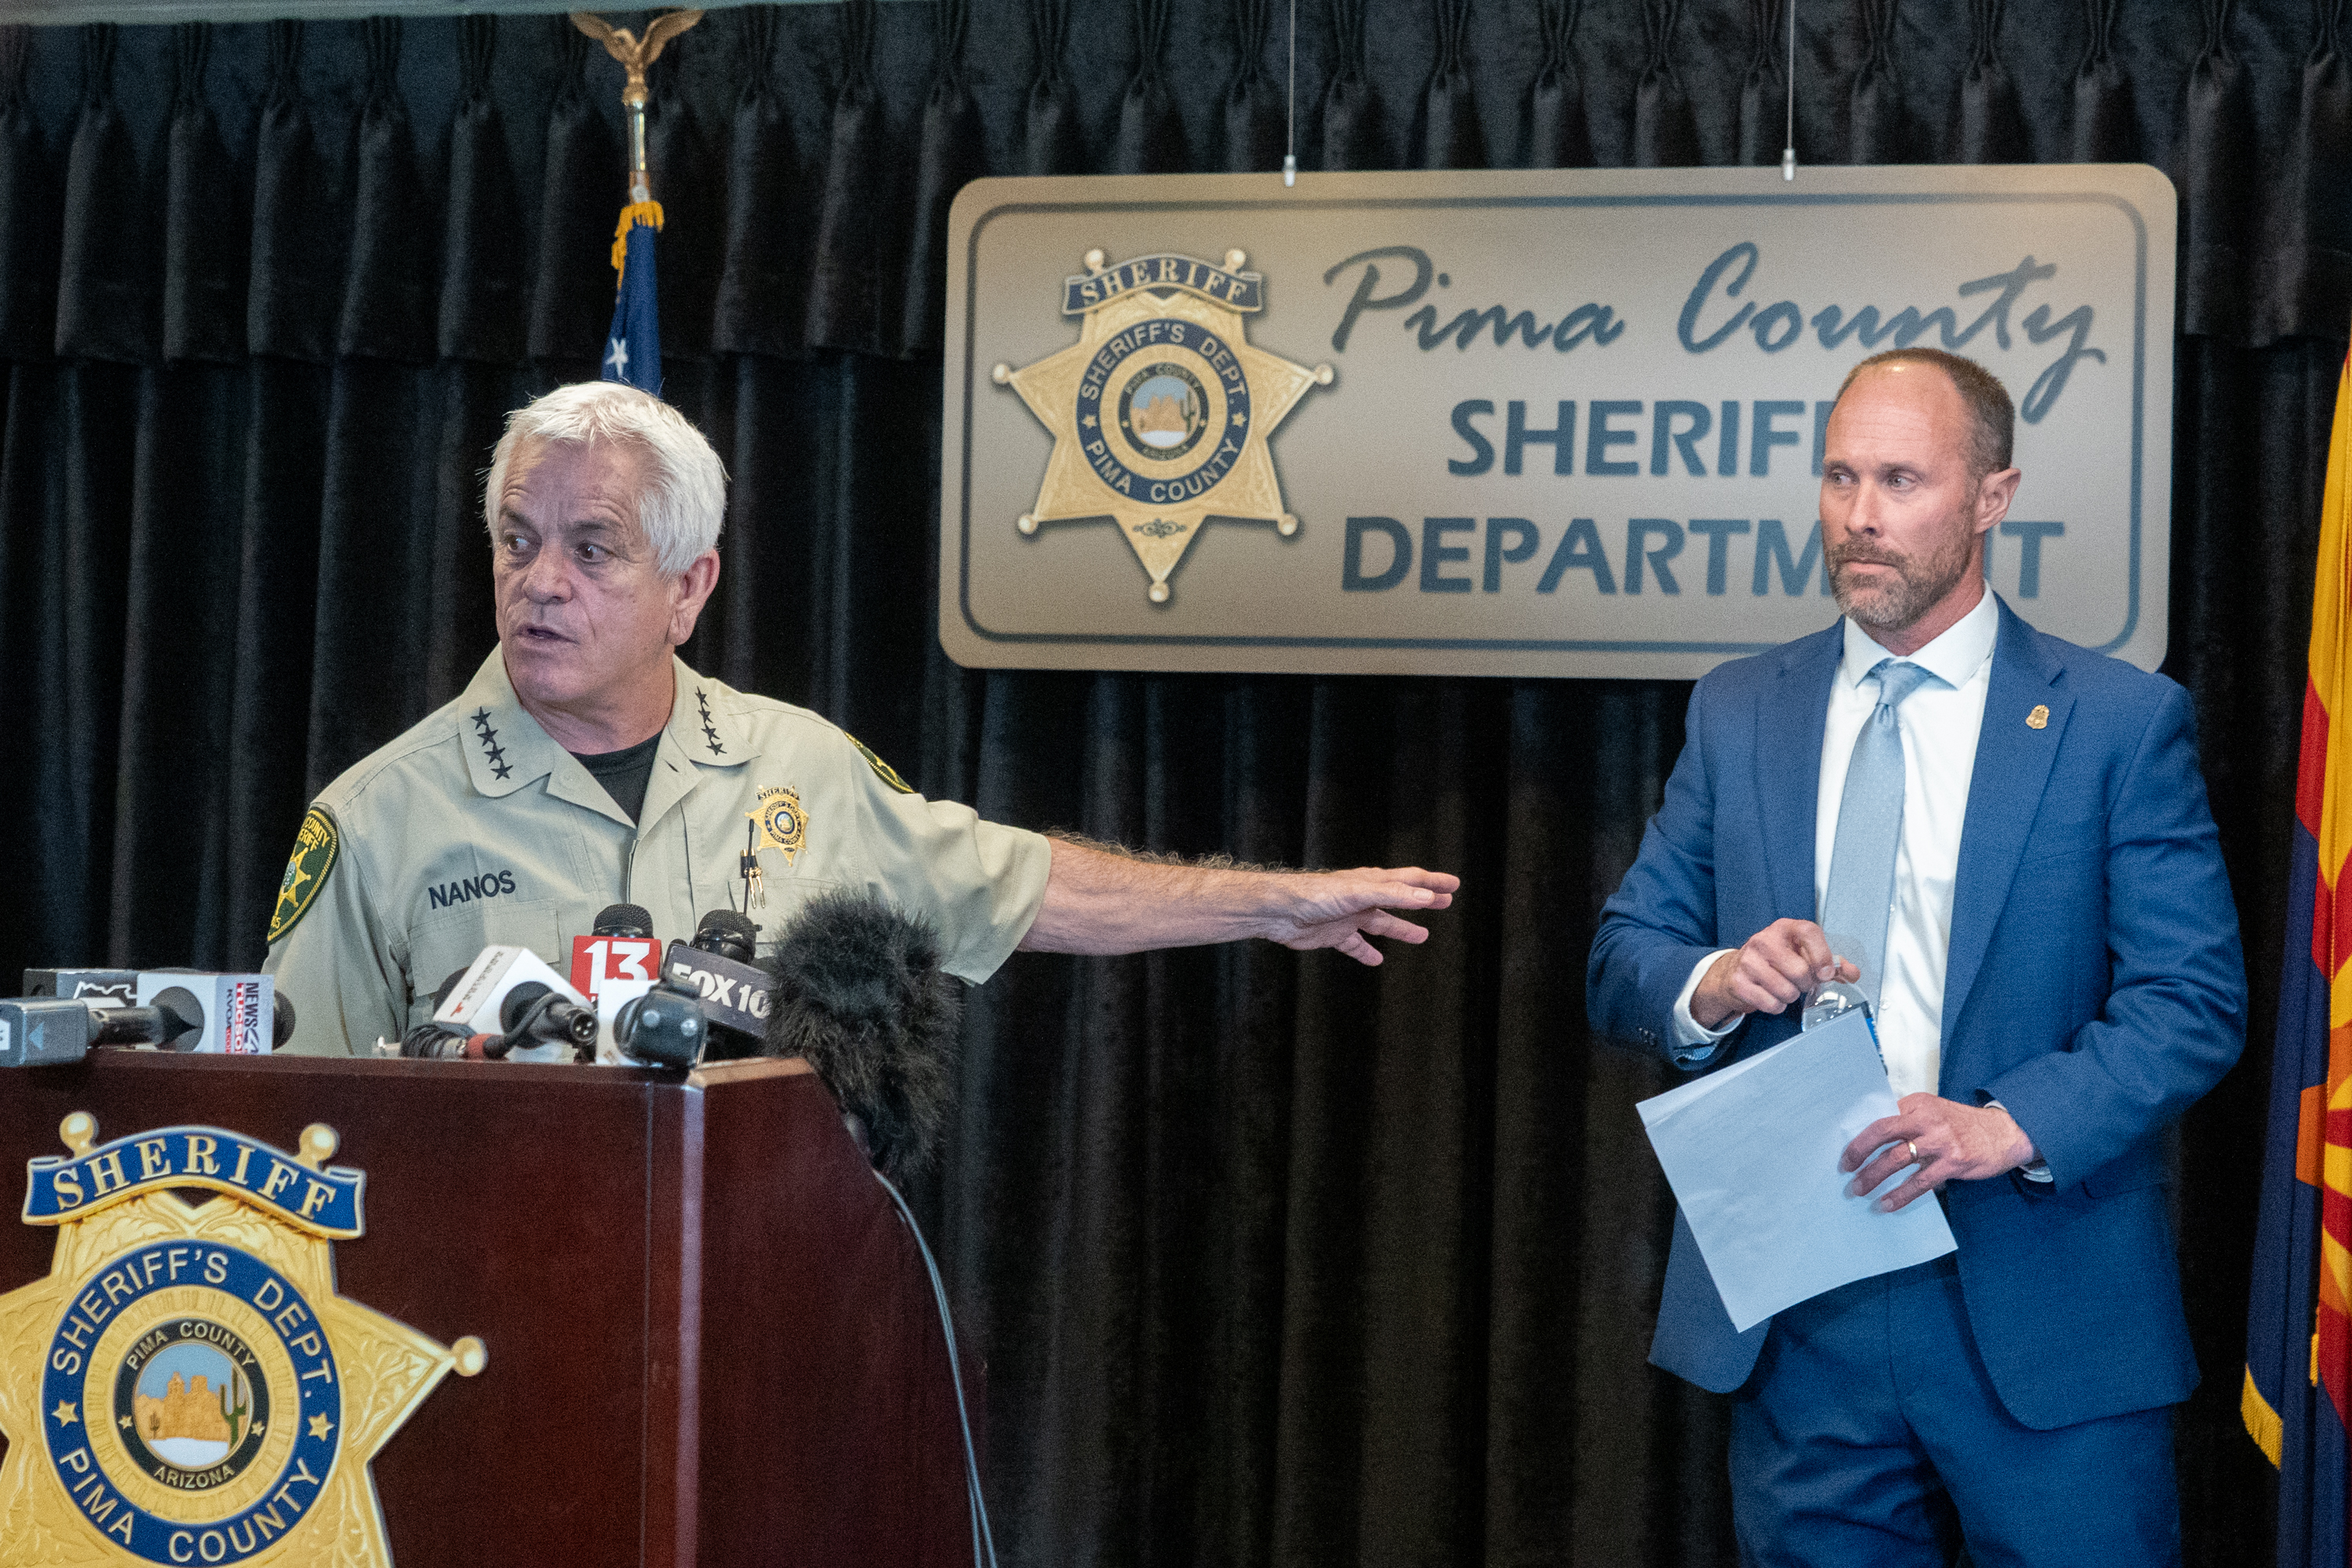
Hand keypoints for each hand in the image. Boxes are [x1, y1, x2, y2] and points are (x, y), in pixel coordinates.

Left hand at [1264, 867, 1458, 965]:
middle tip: (1446, 902)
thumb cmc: (1314, 895)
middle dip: (1424, 900)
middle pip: (1400, 899)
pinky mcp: (1334, 935)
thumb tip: (1426, 896)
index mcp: (1371, 882)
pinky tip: (1376, 961)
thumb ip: (1392, 894)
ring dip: (1402, 928)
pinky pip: (1355, 946)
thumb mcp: (1359, 892)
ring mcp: (1349, 916)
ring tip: (1422, 936)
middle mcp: (1363, 897)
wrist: (1277, 911)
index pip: (1409, 880)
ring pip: (1381, 923)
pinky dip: (1366, 953)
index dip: (1432, 882)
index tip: (1454, 885)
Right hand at [1689, 919, 1856, 1028]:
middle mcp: (1764, 940)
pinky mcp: (1739, 982)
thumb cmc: (1776, 961)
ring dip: (1790, 996)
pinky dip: (1776, 1006)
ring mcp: (1749, 961)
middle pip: (1799, 971)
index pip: (1808, 932)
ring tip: (1783, 987)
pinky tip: (1770, 995)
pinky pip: (1771, 1004)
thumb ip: (1830, 964)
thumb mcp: (1802, 955)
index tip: (1826, 973)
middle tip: (1799, 981)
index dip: (1822, 954)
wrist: (1736, 970)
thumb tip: (1852, 974)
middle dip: (1805, 984)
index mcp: (1785, 929)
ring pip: (1786, 991)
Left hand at [1840, 1094, 2038, 1211]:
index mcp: (1917, 1103)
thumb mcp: (1933, 1111)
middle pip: (1882, 1131)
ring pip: (1896, 1158)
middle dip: (1858, 1151)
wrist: (2005, 1132)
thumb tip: (1871, 1140)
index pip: (1880, 1114)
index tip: (1844, 1148)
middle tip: (1845, 1168)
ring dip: (1873, 1176)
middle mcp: (1926, 1118)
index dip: (1859, 1132)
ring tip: (1858, 1190)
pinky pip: (1919, 1181)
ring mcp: (1940, 1141)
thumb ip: (1907, 1120)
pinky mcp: (1953, 1162)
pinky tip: (1887, 1204)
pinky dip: (1900, 1194)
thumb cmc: (1962, 1125)